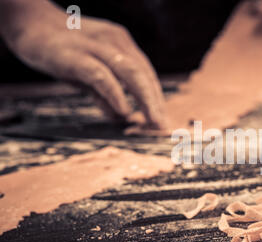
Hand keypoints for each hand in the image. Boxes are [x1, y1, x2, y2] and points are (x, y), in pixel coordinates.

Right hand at [0, 0, 165, 128]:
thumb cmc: (61, 50)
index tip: (162, 121)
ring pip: (130, 73)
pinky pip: (101, 75)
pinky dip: (115, 94)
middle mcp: (115, 42)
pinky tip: (123, 110)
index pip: (146, 74)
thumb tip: (122, 117)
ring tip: (153, 122)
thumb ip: (105, 94)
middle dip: (157, 102)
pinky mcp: (75, 55)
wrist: (28, 24)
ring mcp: (96, 46)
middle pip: (143, 74)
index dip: (156, 98)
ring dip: (145, 100)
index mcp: (122, 45)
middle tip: (163, 126)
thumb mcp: (88, 74)